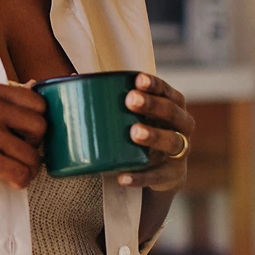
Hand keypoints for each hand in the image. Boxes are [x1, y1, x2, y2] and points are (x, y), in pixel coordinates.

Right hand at [0, 82, 47, 190]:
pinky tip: (11, 179)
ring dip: (29, 168)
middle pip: (40, 127)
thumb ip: (5, 98)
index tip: (26, 133)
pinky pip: (20, 173)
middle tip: (20, 151)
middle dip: (35, 144)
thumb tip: (35, 85)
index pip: (38, 103)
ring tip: (16, 170)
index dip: (37, 120)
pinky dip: (20, 180)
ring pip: (32, 155)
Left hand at [117, 72, 194, 192]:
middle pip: (172, 113)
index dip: (155, 85)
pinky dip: (140, 177)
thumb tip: (73, 78)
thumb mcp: (134, 115)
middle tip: (130, 100)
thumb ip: (110, 98)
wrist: (158, 173)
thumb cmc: (143, 130)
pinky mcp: (173, 175)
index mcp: (173, 105)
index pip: (167, 91)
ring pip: (172, 141)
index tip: (137, 79)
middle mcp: (181, 126)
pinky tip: (123, 176)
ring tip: (133, 132)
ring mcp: (180, 152)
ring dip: (153, 135)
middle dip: (153, 105)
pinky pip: (158, 176)